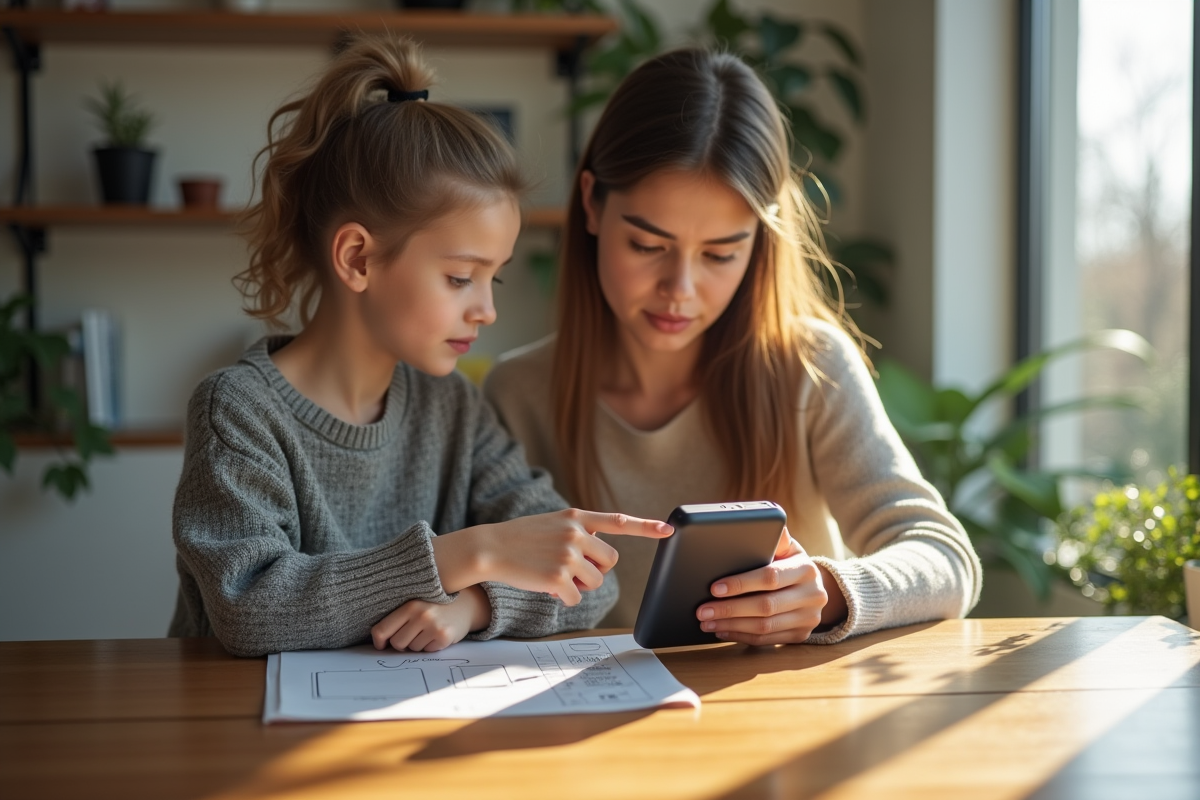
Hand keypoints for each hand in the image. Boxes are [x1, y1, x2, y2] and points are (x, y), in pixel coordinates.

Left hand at [371, 585, 491, 651]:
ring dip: (417, 644)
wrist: (465, 605)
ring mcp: (434, 626)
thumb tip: (379, 642)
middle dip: (402, 643)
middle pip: (396, 643)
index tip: (381, 644)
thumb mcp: (415, 605)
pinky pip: (427, 651)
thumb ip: (398, 619)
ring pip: (412, 649)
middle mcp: (421, 615)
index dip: (379, 641)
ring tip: (427, 631)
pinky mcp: (444, 637)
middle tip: (412, 634)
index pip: (382, 629)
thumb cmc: (434, 607)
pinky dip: (430, 646)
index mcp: (409, 606)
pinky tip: (436, 635)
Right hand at [432, 509, 673, 605]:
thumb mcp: (551, 525)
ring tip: (553, 575)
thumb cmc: (519, 539)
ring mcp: (568, 556)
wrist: (488, 548)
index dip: (646, 526)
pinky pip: (576, 598)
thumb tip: (597, 566)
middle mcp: (576, 534)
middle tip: (570, 570)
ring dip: (579, 586)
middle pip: (610, 562)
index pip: (618, 521)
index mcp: (576, 517)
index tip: (669, 529)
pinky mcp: (559, 578)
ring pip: (595, 582)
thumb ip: (577, 535)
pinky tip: (545, 587)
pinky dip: (563, 598)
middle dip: (595, 570)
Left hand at [695, 527, 847, 644]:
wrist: (816, 588)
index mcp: (807, 569)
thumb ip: (773, 537)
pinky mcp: (801, 636)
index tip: (714, 588)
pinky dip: (741, 636)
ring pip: (765, 627)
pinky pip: (767, 641)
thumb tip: (758, 518)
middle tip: (702, 610)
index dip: (741, 583)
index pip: (770, 577)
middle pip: (766, 606)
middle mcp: (813, 595)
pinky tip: (722, 631)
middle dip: (729, 609)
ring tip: (706, 622)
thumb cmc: (790, 563)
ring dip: (731, 626)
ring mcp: (809, 619)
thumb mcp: (787, 547)